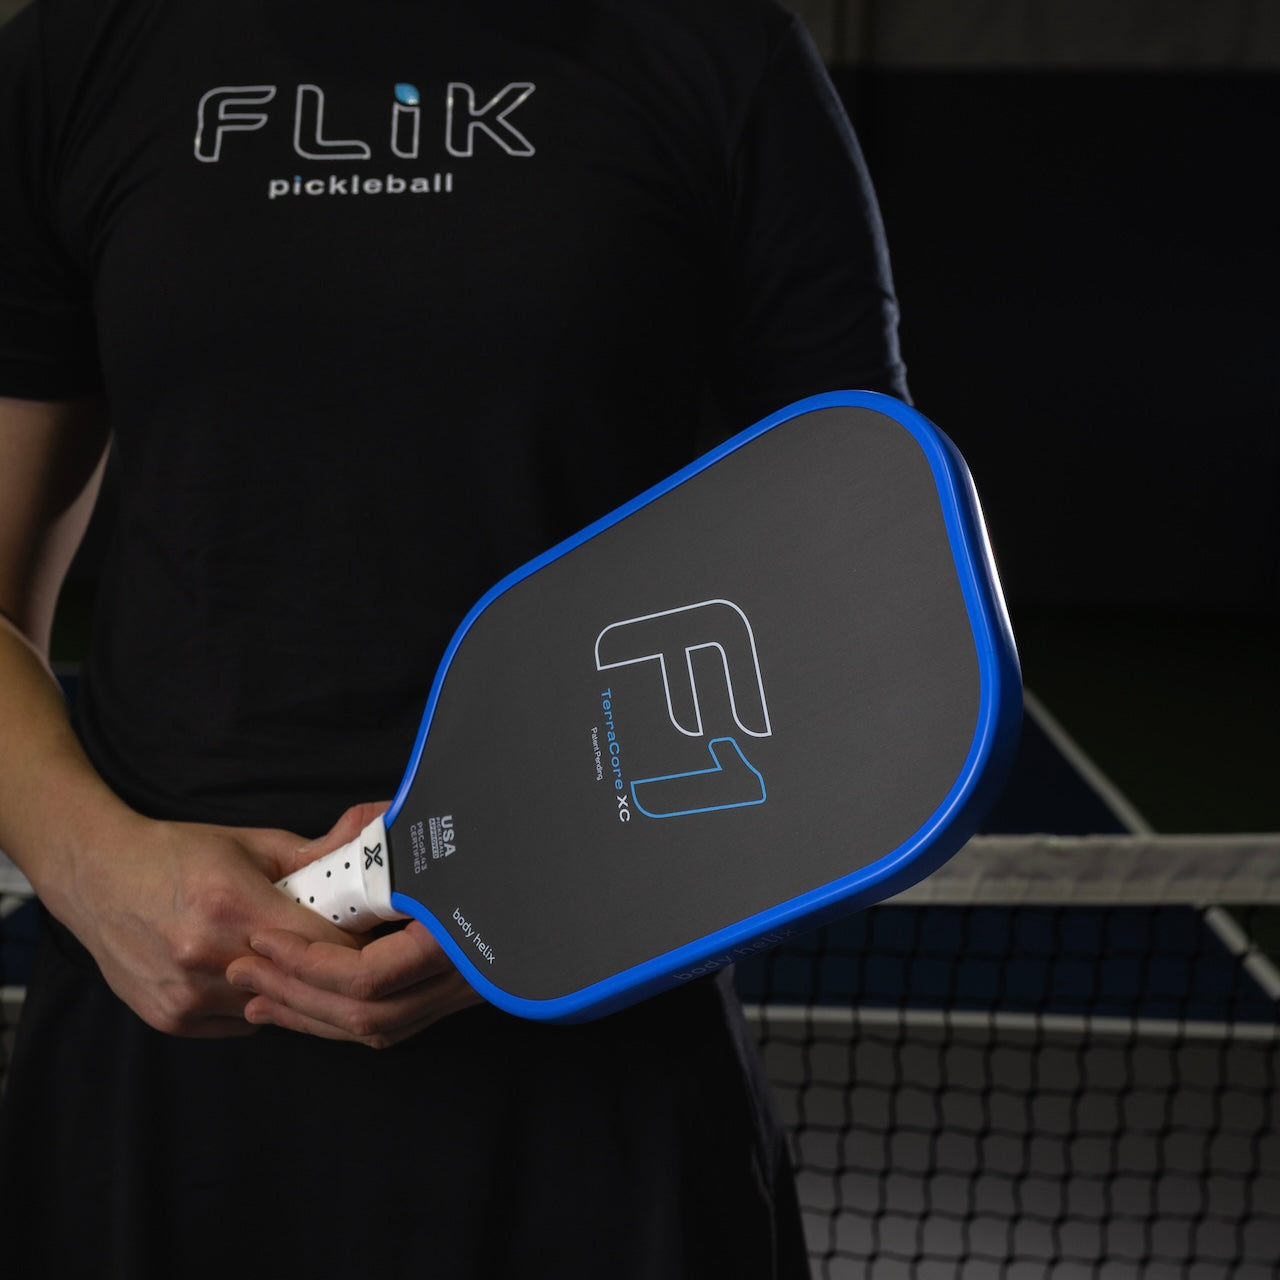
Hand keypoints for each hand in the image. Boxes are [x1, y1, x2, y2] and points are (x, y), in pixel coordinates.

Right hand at [45, 809, 358, 1038]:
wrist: (96, 877)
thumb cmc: (177, 854)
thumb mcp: (252, 844)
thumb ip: (315, 857)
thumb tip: (370, 851)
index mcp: (235, 905)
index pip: (329, 947)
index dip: (361, 943)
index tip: (375, 936)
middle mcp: (209, 957)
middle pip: (307, 985)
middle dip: (336, 972)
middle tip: (349, 954)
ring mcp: (188, 996)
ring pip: (277, 1010)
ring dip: (295, 991)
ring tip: (293, 960)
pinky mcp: (173, 1020)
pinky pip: (243, 1024)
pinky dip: (257, 1003)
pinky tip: (250, 973)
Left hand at [225, 803, 482, 1047]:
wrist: (560, 870)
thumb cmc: (501, 846)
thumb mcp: (438, 827)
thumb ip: (388, 831)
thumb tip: (350, 833)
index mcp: (459, 935)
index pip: (368, 977)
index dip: (307, 964)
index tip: (263, 938)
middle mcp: (466, 976)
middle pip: (365, 1017)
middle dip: (295, 995)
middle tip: (245, 969)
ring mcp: (463, 993)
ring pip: (376, 1031)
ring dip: (309, 1015)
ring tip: (259, 994)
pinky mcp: (453, 998)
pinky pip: (390, 1027)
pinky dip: (336, 1019)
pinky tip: (300, 1004)